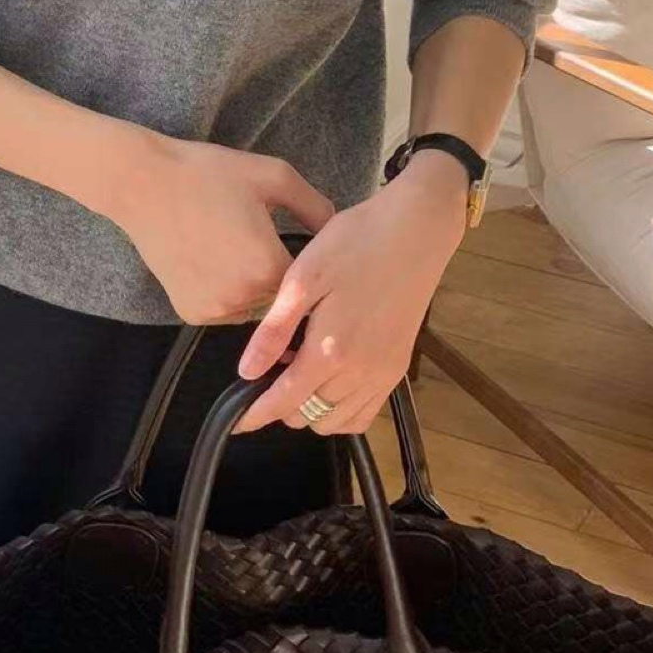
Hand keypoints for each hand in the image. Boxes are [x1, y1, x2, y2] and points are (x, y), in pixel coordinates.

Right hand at [106, 129, 334, 325]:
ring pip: (255, 308)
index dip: (311, 266)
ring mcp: (215, 310)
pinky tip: (216, 261)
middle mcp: (244, 298)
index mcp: (268, 266)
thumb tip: (339, 230)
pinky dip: (228, 294)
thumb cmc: (208, 173)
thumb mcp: (274, 175)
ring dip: (256, 289)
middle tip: (265, 243)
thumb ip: (316, 206)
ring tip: (240, 250)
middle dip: (282, 277)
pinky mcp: (191, 314)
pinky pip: (226, 311)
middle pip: (283, 298)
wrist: (141, 184)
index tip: (302, 247)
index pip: (310, 282)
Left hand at [230, 150, 468, 434]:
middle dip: (282, 404)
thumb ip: (274, 330)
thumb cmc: (355, 244)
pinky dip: (341, 410)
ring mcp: (384, 373)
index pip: (285, 402)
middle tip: (272, 366)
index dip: (255, 415)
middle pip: (309, 417)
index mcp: (331, 351)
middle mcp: (360, 373)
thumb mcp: (303, 279)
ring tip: (299, 369)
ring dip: (311, 409)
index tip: (236, 422)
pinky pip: (365, 412)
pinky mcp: (398, 367)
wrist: (415, 231)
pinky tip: (329, 380)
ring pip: (337, 421)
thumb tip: (247, 371)